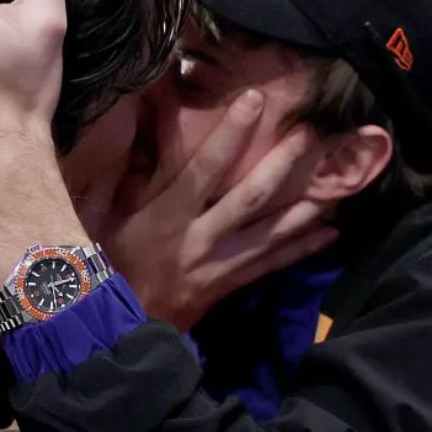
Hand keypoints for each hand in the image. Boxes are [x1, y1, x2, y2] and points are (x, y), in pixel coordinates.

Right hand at [101, 91, 337, 331]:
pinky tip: (328, 234)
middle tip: (311, 135)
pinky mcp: (228, 286)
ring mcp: (217, 266)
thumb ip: (109, 182)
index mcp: (165, 219)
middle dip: (282, 164)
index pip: (203, 170)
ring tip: (334, 184)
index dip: (230, 135)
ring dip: (303, 209)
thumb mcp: (97, 222)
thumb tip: (123, 139)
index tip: (253, 101)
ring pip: (270, 234)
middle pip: (249, 198)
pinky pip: (271, 265)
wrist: (118, 330)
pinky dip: (301, 250)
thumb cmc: (105, 268)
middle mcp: (198, 239)